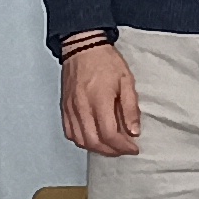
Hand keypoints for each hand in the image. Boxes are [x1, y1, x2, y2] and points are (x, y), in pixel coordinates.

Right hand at [60, 41, 141, 157]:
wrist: (83, 47)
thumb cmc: (105, 61)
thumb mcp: (126, 81)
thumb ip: (130, 108)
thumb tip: (134, 131)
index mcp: (99, 100)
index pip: (109, 134)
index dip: (123, 146)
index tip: (133, 147)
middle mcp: (82, 107)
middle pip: (94, 142)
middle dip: (112, 151)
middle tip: (123, 149)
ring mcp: (71, 109)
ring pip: (81, 141)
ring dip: (97, 148)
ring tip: (111, 146)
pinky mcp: (64, 108)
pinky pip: (70, 133)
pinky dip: (82, 141)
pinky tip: (93, 138)